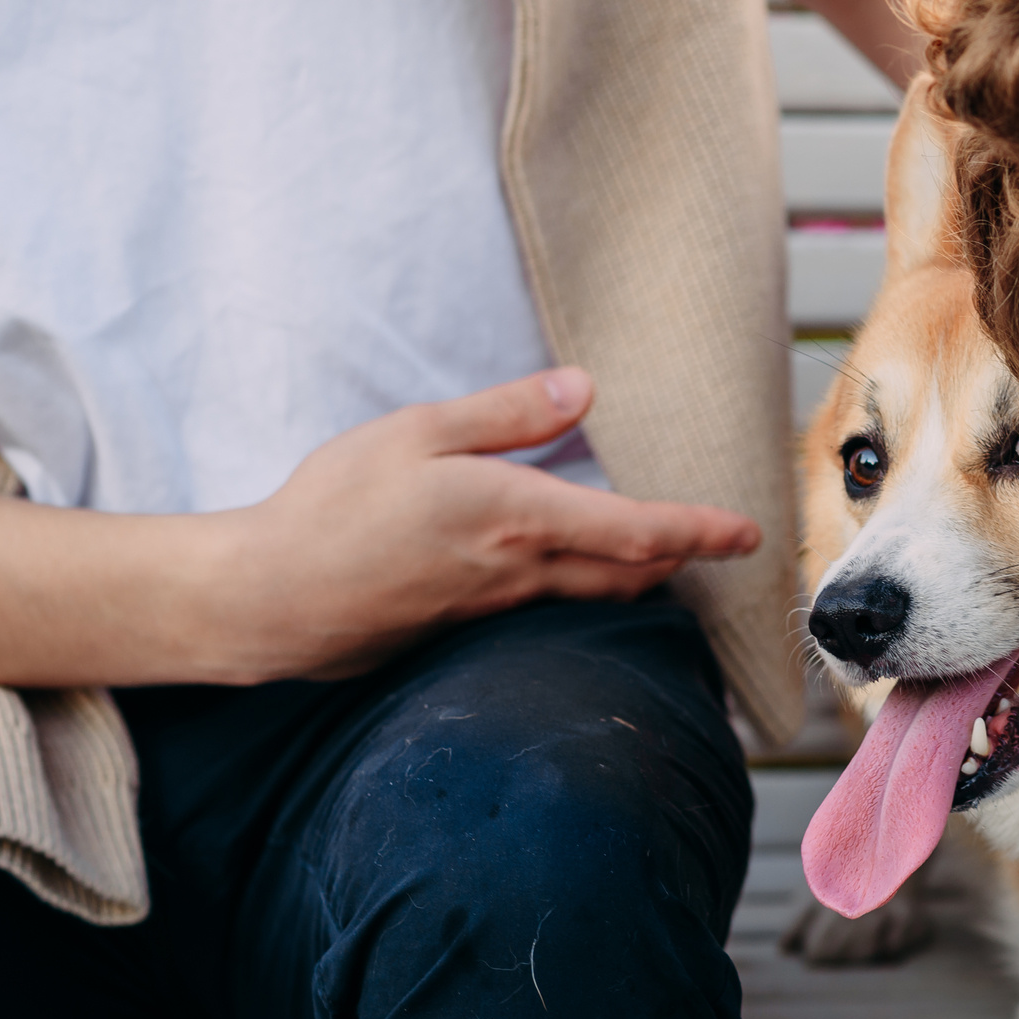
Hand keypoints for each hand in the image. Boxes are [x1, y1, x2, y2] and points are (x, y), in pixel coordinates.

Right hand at [218, 367, 758, 681]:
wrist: (270, 600)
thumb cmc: (335, 507)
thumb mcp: (419, 433)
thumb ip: (506, 414)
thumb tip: (582, 388)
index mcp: (519, 518)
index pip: (638, 531)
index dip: (701, 532)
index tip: (748, 534)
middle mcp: (521, 573)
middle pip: (629, 573)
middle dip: (681, 558)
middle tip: (719, 542)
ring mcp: (494, 610)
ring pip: (591, 595)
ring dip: (636, 576)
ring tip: (662, 554)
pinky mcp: (464, 630)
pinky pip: (547, 609)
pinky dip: (583, 590)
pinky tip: (571, 572)